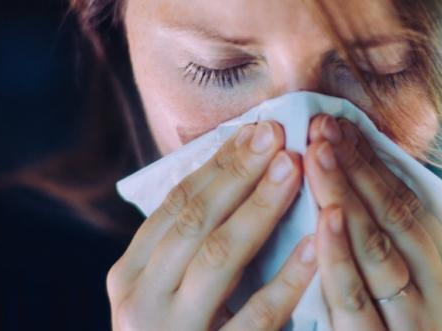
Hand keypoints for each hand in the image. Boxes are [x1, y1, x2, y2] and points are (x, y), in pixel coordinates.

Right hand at [107, 121, 317, 329]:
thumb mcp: (165, 292)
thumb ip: (188, 243)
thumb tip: (236, 170)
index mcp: (129, 275)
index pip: (175, 204)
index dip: (218, 164)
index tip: (258, 129)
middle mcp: (139, 301)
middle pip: (193, 221)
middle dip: (238, 174)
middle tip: (279, 135)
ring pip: (217, 259)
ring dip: (259, 210)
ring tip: (295, 170)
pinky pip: (253, 320)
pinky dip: (284, 283)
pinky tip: (312, 252)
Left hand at [304, 114, 441, 330]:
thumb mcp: (406, 292)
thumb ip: (386, 245)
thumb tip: (351, 179)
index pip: (410, 204)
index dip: (373, 162)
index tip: (339, 124)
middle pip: (396, 218)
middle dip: (357, 167)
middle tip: (321, 125)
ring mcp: (417, 325)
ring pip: (380, 251)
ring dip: (347, 196)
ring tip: (318, 153)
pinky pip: (357, 300)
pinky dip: (340, 256)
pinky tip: (325, 218)